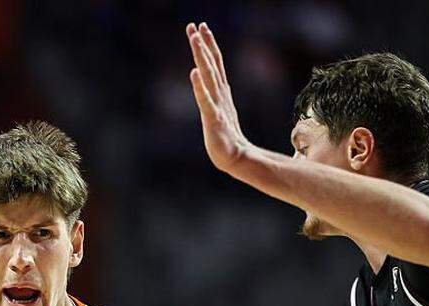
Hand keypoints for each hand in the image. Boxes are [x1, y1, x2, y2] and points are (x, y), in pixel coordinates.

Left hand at [186, 21, 250, 173]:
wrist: (234, 158)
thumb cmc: (225, 136)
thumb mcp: (218, 110)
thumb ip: (214, 95)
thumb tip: (207, 83)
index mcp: (221, 91)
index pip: (215, 62)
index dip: (208, 44)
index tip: (201, 26)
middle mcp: (220, 94)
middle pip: (211, 64)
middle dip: (203, 44)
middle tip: (195, 25)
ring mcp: (217, 105)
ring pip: (208, 76)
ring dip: (201, 56)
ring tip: (194, 39)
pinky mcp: (213, 119)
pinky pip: (205, 100)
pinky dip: (199, 86)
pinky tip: (193, 73)